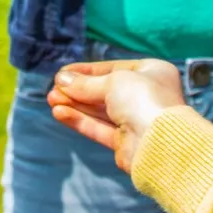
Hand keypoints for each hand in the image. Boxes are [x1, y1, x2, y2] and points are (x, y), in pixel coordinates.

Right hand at [47, 59, 184, 172]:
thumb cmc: (144, 100)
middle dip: (77, 90)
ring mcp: (136, 120)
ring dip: (75, 105)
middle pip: (104, 91)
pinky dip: (80, 120)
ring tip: (51, 100)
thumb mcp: (113, 82)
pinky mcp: (126, 143)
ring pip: (100, 111)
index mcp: (152, 73)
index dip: (86, 71)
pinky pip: (99, 128)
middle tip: (53, 88)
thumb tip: (61, 80)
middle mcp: (146, 96)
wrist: (160, 143)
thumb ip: (85, 83)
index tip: (62, 73)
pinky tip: (59, 113)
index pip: (113, 69)